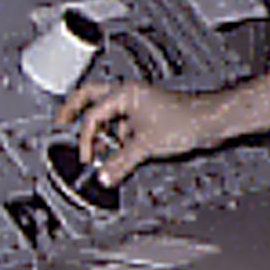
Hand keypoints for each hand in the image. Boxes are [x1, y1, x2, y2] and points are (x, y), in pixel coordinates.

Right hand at [53, 79, 214, 185]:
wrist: (210, 121)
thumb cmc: (185, 121)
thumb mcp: (146, 146)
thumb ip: (120, 163)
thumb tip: (103, 176)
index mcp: (123, 94)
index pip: (92, 116)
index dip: (86, 139)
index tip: (87, 158)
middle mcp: (128, 95)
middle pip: (89, 99)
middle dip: (73, 112)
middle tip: (59, 125)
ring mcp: (137, 105)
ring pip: (106, 114)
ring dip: (99, 131)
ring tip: (95, 150)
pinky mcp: (146, 116)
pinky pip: (121, 125)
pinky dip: (115, 138)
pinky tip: (118, 153)